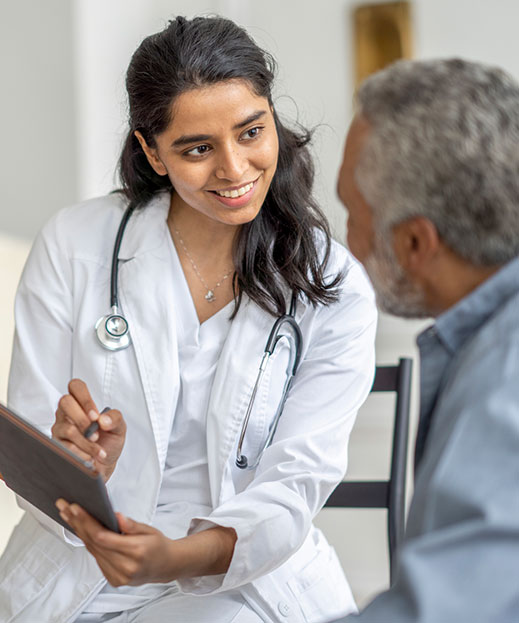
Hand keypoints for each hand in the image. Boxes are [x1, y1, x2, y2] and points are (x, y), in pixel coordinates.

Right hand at [52, 379, 125, 481]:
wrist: (104, 466)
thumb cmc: (109, 443)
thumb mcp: (119, 428)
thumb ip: (115, 418)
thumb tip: (102, 419)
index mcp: (82, 404)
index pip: (76, 386)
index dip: (84, 398)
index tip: (95, 415)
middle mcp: (67, 414)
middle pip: (65, 402)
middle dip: (83, 420)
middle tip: (95, 433)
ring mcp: (60, 429)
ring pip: (68, 429)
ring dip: (87, 443)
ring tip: (98, 451)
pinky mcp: (56, 445)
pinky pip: (66, 447)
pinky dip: (83, 454)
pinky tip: (90, 458)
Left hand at [55, 500, 236, 586]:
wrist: (166, 566)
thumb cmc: (158, 544)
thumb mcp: (150, 529)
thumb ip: (132, 525)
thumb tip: (116, 516)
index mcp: (136, 552)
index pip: (103, 537)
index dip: (87, 522)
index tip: (76, 508)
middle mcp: (125, 567)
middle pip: (94, 543)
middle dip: (78, 523)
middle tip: (66, 507)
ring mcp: (118, 576)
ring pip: (93, 551)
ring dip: (79, 532)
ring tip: (69, 516)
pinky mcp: (113, 579)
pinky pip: (97, 558)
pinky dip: (88, 542)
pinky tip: (80, 529)